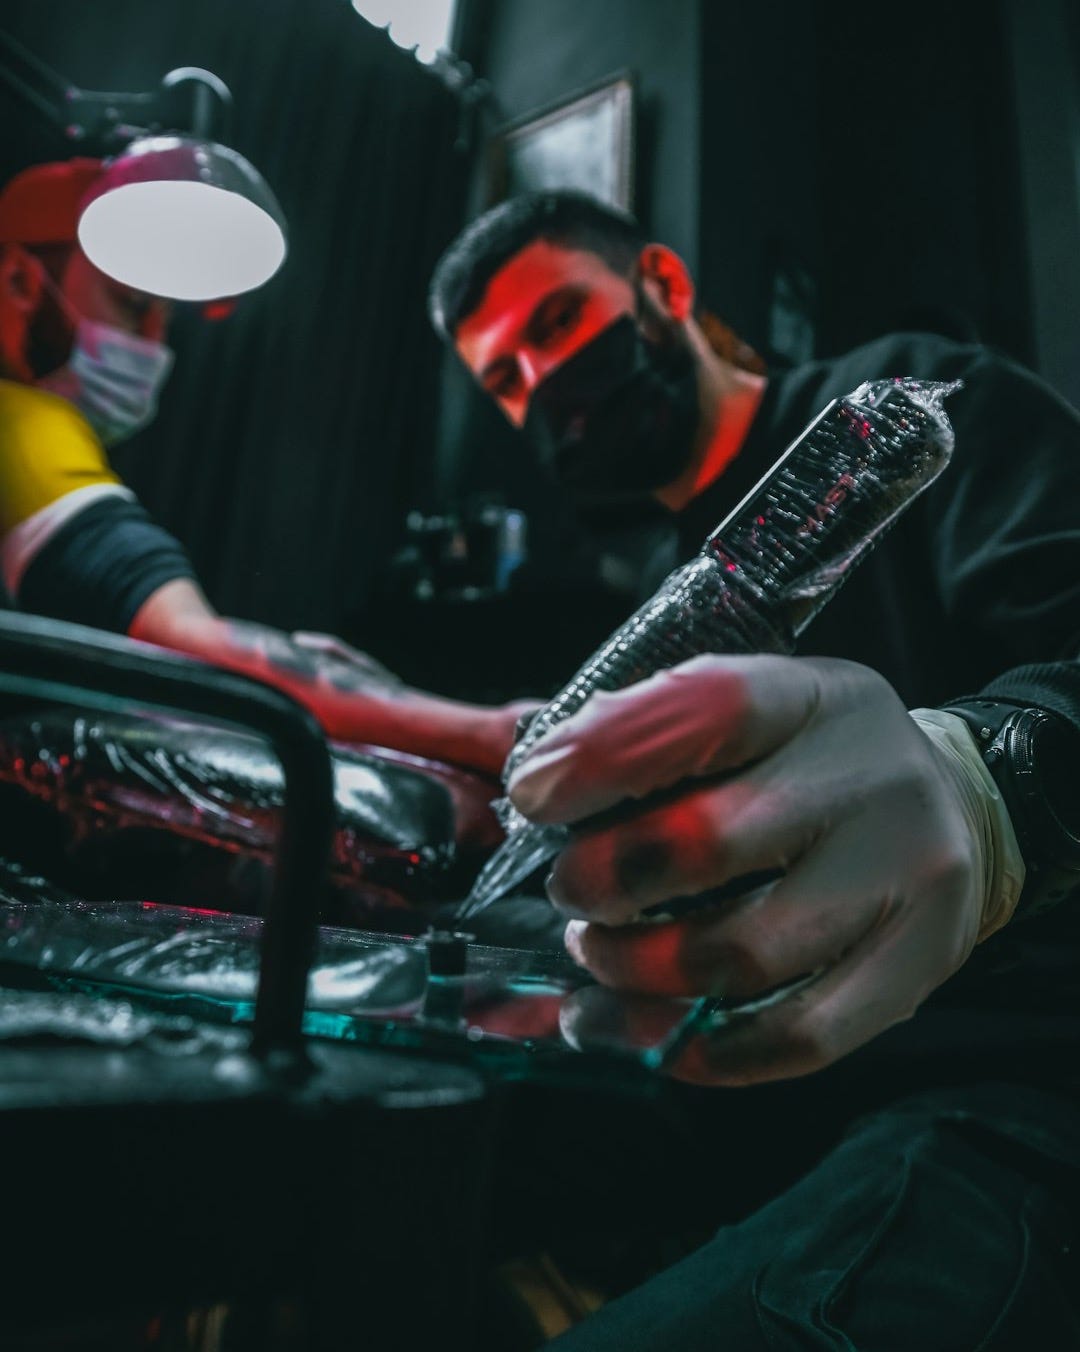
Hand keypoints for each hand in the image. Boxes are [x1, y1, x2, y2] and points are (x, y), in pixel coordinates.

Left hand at [507, 654, 1004, 1085]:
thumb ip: (655, 734)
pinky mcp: (916, 969)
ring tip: (599, 957)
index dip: (603, 755)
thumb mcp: (753, 713)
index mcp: (814, 698)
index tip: (533, 796)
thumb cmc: (811, 761)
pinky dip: (698, 1047)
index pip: (710, 708)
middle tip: (571, 891)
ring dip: (636, 972)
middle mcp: (871, 781)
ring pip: (741, 955)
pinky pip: (796, 1038)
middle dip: (605, 880)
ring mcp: (906, 879)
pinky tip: (645, 1032)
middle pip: (711, 842)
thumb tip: (535, 788)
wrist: (955, 806)